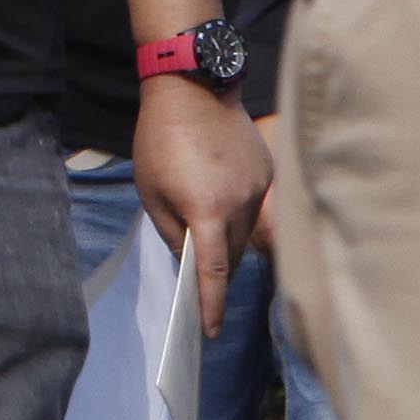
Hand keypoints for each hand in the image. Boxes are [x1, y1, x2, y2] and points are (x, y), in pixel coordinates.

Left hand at [132, 82, 271, 338]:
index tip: (211, 331)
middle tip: (197, 269)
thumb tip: (190, 261)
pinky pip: (256, 206)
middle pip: (234, 254)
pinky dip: (239, 212)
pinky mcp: (268, 171)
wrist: (193, 88)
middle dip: (216, 268)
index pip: (215, 273)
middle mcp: (242, 203)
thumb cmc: (161, 140)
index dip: (212, 305)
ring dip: (229, 239)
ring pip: (248, 232)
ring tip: (205, 224)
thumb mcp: (152, 192)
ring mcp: (260, 187)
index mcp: (208, 211)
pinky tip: (219, 193)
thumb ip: (172, 232)